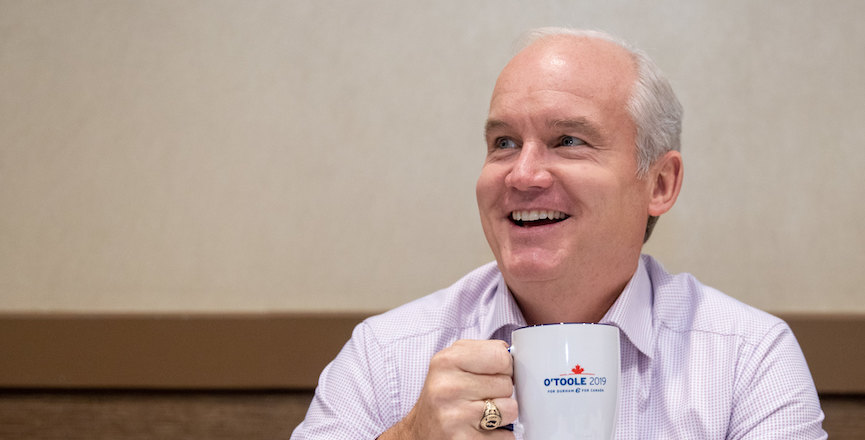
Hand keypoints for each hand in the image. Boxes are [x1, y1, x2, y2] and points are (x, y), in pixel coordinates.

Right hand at [378, 339, 516, 439]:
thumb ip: (482, 354)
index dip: (503, 367)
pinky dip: (499, 435)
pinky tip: (479, 430)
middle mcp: (447, 388)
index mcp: (446, 361)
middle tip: (479, 397)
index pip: (501, 356)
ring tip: (481, 414)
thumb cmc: (443, 395)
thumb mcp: (452, 363)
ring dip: (502, 414)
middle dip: (500, 392)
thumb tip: (514, 356)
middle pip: (507, 384)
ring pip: (510, 409)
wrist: (422, 431)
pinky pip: (507, 435)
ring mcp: (455, 417)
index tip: (491, 374)